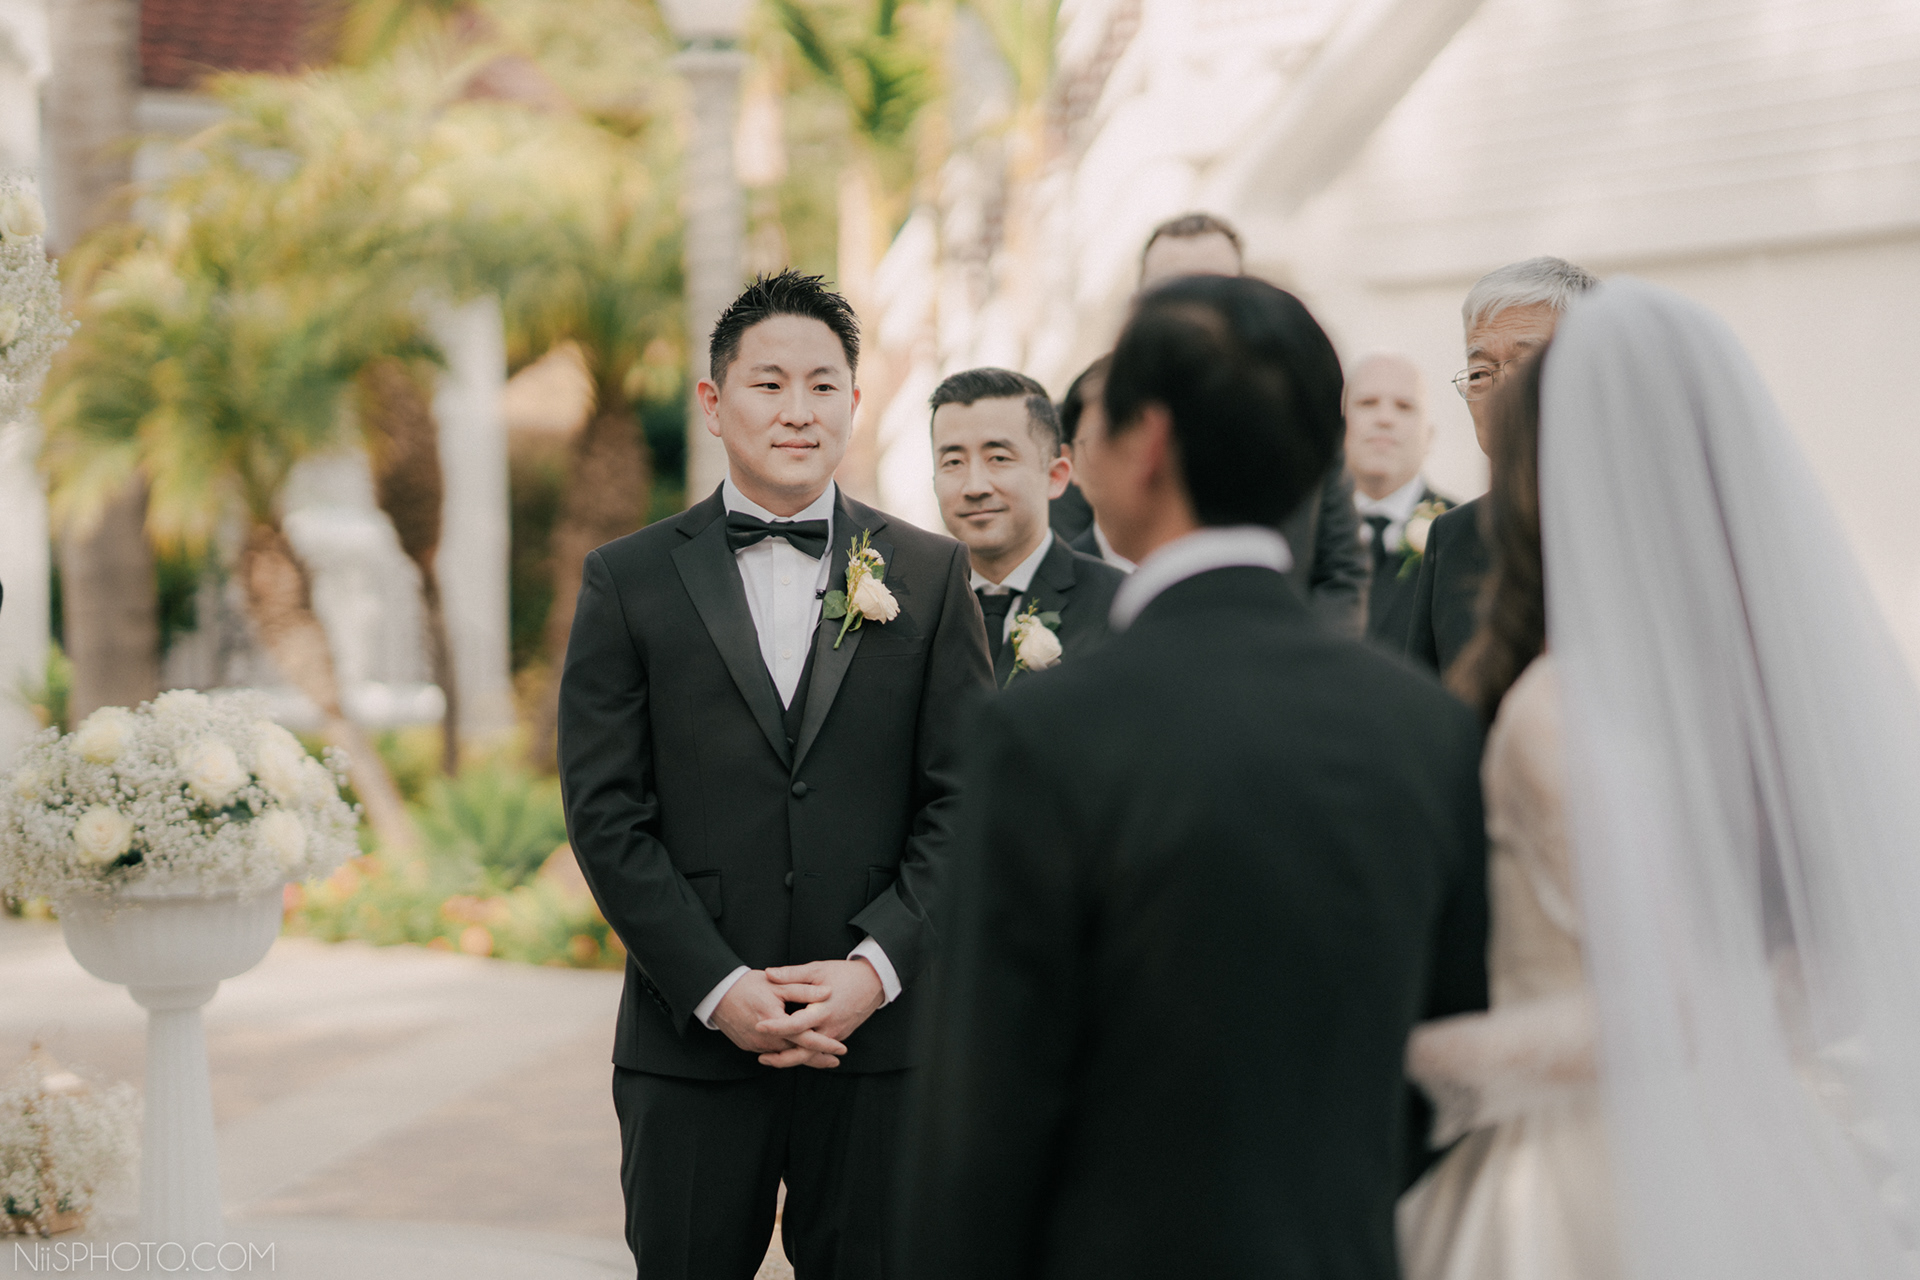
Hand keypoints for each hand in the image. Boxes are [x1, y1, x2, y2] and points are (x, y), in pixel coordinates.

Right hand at [712, 970, 844, 1067]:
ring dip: (801, 1057)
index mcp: (776, 1022)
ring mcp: (755, 1045)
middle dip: (817, 1058)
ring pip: (784, 1056)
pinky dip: (785, 1053)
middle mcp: (765, 1039)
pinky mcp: (747, 1046)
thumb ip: (803, 989)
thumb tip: (827, 992)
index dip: (825, 1045)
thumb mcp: (777, 984)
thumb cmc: (747, 985)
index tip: (841, 1049)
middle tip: (836, 1060)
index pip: (806, 1038)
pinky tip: (795, 1051)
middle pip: (797, 1053)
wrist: (716, 993)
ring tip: (820, 1059)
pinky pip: (771, 1053)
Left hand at [755, 959, 885, 1068]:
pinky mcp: (839, 1037)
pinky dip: (804, 1055)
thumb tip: (768, 974)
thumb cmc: (844, 973)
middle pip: (804, 1051)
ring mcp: (836, 1035)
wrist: (873, 982)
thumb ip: (792, 974)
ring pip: (812, 1055)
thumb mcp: (817, 969)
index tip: (759, 1026)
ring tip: (770, 1059)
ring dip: (791, 1060)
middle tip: (761, 1057)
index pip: (796, 1024)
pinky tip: (789, 1054)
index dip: (777, 1027)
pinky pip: (820, 1051)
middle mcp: (830, 1027)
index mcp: (823, 1009)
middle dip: (782, 1058)